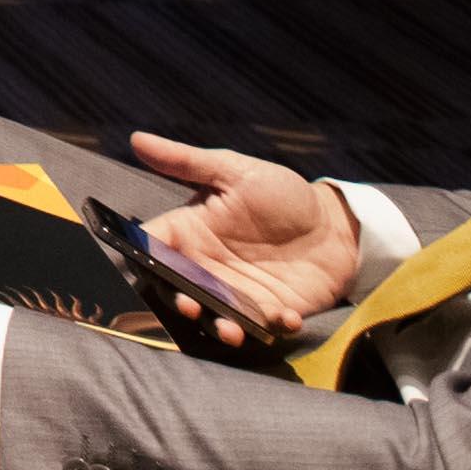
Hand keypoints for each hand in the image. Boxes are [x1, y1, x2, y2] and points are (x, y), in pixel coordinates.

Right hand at [130, 134, 358, 327]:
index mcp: (189, 232)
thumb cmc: (280, 193)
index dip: (141, 256)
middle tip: (190, 305)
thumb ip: (186, 162)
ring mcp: (236, 294)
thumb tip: (137, 139)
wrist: (334, 226)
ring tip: (232, 330)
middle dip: (179, 302)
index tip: (142, 263)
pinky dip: (272, 327)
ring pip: (215, 317)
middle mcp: (205, 267)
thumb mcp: (234, 170)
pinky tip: (286, 317)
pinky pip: (264, 326)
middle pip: (176, 290)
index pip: (151, 246)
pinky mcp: (270, 312)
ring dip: (220, 327)